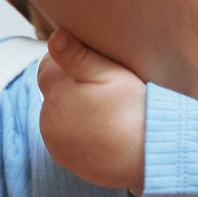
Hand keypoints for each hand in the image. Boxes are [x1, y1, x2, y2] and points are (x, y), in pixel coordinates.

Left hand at [36, 30, 146, 191]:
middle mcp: (47, 119)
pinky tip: (102, 132)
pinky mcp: (65, 160)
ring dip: (75, 111)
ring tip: (106, 114)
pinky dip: (79, 133)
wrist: (150, 156)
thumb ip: (78, 55)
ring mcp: (55, 143)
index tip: (96, 70)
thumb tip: (54, 36)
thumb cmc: (135, 110)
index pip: (49, 65)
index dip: (70, 62)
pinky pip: (66, 138)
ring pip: (59, 115)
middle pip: (54, 91)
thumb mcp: (112, 74)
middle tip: (106, 94)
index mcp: (56, 91)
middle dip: (72, 88)